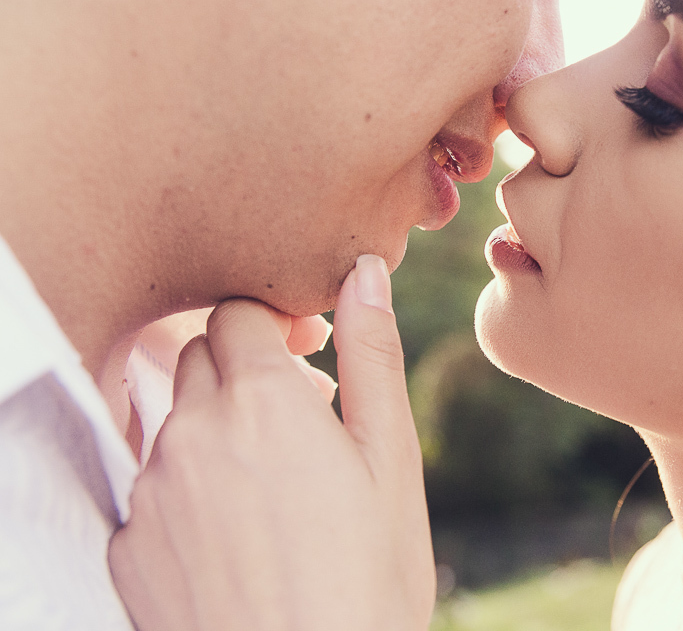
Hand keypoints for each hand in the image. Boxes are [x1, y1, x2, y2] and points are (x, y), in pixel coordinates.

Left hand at [109, 255, 434, 630]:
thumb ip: (371, 355)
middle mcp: (190, 432)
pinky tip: (236, 536)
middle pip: (201, 357)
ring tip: (274, 488)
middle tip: (297, 419)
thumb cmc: (366, 577)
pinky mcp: (127, 546)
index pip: (237, 312)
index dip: (274, 325)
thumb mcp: (388, 460)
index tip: (307, 356)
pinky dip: (187, 490)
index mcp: (261, 400)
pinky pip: (150, 486)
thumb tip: (365, 272)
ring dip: (215, 428)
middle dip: (244, 369)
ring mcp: (150, 491)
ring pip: (174, 420)